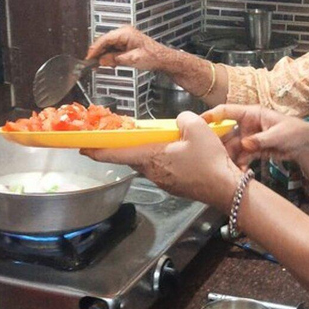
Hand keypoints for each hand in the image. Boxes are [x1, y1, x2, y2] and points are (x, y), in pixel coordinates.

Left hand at [80, 112, 241, 211]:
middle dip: (125, 146)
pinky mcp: (175, 184)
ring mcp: (164, 180)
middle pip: (133, 156)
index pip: (117, 153)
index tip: (82, 146)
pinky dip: (164, 157)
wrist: (226, 189)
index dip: (97, 149)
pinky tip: (178, 151)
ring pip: (149, 162)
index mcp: (152, 157)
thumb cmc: (210, 162)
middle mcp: (153, 171)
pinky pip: (163, 167)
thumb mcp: (198, 128)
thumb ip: (183, 119)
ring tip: (158, 140)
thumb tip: (180, 123)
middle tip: (121, 134)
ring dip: (148, 151)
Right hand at [86, 25, 170, 69]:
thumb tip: (102, 60)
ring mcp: (125, 38)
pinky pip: (114, 48)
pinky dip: (110, 56)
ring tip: (101, 65)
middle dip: (98, 53)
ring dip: (104, 55)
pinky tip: (110, 63)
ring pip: (108, 45)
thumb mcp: (132, 60)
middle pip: (105, 41)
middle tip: (92, 63)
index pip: (105, 39)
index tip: (89, 57)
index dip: (95, 49)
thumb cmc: (154, 56)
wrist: (163, 59)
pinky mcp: (126, 44)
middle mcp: (124, 33)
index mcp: (126, 33)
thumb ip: (114, 59)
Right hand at [203, 104, 308, 171]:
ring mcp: (249, 138)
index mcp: (251, 114)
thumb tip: (245, 144)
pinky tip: (238, 172)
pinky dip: (238, 164)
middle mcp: (247, 125)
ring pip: (232, 147)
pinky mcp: (252, 150)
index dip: (212, 116)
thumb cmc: (294, 132)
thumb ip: (261, 139)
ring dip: (228, 157)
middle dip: (218, 143)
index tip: (199, 122)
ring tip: (225, 167)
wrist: (306, 145)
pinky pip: (241, 157)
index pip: (227, 111)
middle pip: (226, 132)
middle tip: (210, 154)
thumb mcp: (278, 134)